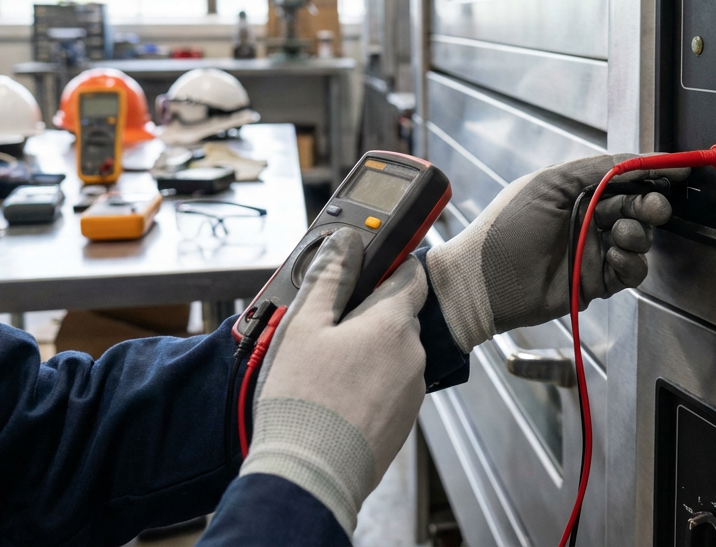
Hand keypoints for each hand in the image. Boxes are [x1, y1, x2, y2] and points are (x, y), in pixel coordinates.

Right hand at [240, 227, 425, 535]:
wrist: (311, 475)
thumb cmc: (303, 400)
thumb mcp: (303, 326)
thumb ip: (329, 278)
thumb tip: (346, 241)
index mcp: (393, 324)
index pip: (410, 275)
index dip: (390, 265)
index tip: (368, 266)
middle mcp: (413, 354)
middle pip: (397, 316)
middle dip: (367, 316)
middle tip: (325, 329)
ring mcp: (412, 390)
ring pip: (393, 353)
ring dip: (367, 352)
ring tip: (324, 371)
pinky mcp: (404, 420)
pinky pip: (390, 386)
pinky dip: (369, 385)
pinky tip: (336, 398)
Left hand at [425, 154, 686, 351]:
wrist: (482, 282)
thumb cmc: (503, 229)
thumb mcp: (548, 184)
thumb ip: (594, 168)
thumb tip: (633, 159)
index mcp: (576, 191)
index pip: (623, 176)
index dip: (651, 171)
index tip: (677, 168)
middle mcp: (588, 218)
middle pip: (637, 206)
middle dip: (650, 203)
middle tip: (653, 206)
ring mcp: (593, 250)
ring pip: (638, 238)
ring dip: (637, 234)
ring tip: (619, 236)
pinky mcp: (596, 281)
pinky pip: (630, 270)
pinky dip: (631, 262)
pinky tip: (616, 256)